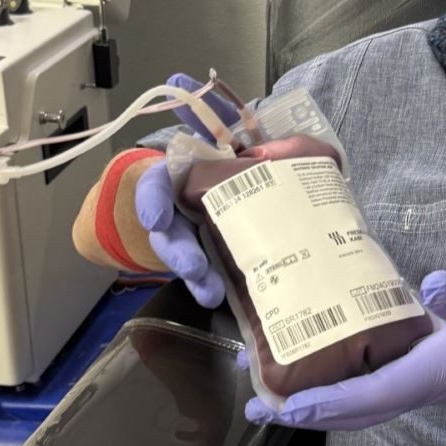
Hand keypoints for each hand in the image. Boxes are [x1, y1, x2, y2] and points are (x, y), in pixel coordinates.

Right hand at [135, 75, 341, 308]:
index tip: (158, 220)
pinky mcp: (213, 259)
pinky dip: (206, 286)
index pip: (159, 183)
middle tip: (194, 267)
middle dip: (177, 250)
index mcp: (193, 176)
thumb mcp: (281, 153)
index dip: (153, 199)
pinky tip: (217, 296)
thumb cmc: (273, 167)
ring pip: (183, 257)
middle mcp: (187, 206)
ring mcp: (198, 235)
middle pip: (168, 229)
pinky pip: (203, 274)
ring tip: (211, 291)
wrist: (291, 200)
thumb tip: (267, 158)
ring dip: (194, 276)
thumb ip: (281, 149)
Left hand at [245, 265, 445, 429]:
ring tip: (270, 388)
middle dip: (304, 412)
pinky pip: (366, 380)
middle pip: (351, 411)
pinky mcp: (415, 361)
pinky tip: (316, 357)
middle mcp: (417, 384)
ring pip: (355, 399)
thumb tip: (433, 287)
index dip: (325, 404)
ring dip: (313, 401)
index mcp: (431, 374)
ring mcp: (415, 375)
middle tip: (256, 406)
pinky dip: (335, 379)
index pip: (368, 397)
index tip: (283, 404)